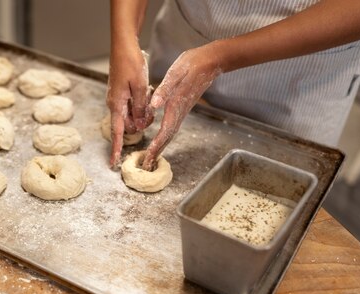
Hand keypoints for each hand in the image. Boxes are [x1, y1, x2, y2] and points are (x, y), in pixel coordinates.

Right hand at [106, 44, 152, 166]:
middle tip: (151, 112)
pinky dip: (139, 104)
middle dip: (139, 124)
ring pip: (130, 115)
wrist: (123, 45)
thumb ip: (140, 107)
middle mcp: (115, 103)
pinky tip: (145, 91)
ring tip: (148, 96)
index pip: (116, 132)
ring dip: (141, 112)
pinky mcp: (121, 92)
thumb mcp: (139, 86)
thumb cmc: (130, 63)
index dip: (115, 149)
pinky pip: (131, 105)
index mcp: (117, 104)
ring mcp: (117, 98)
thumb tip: (139, 125)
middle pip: (127, 124)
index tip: (113, 163)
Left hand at [143, 46, 221, 169]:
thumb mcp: (176, 73)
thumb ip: (165, 89)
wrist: (211, 61)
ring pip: (170, 133)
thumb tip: (154, 105)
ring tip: (151, 157)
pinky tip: (160, 140)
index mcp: (175, 105)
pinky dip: (165, 136)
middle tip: (148, 165)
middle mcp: (179, 111)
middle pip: (168, 137)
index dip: (156, 146)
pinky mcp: (183, 107)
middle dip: (157, 152)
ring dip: (161, 146)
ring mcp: (182, 110)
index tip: (149, 157)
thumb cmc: (193, 64)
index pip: (164, 131)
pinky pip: (172, 126)